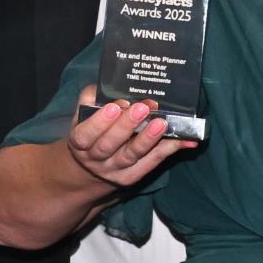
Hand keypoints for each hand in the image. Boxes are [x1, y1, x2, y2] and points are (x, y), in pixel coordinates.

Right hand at [65, 87, 191, 191]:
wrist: (92, 165)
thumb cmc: (92, 131)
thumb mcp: (84, 116)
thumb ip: (92, 99)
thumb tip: (109, 84)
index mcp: (79, 142)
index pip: (85, 135)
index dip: (100, 122)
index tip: (115, 106)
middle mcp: (95, 159)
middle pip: (109, 145)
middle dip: (126, 126)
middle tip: (143, 107)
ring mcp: (114, 170)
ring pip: (131, 156)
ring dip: (148, 139)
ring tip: (162, 123)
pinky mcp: (131, 177)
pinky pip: (151, 163)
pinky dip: (167, 150)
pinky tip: (183, 139)